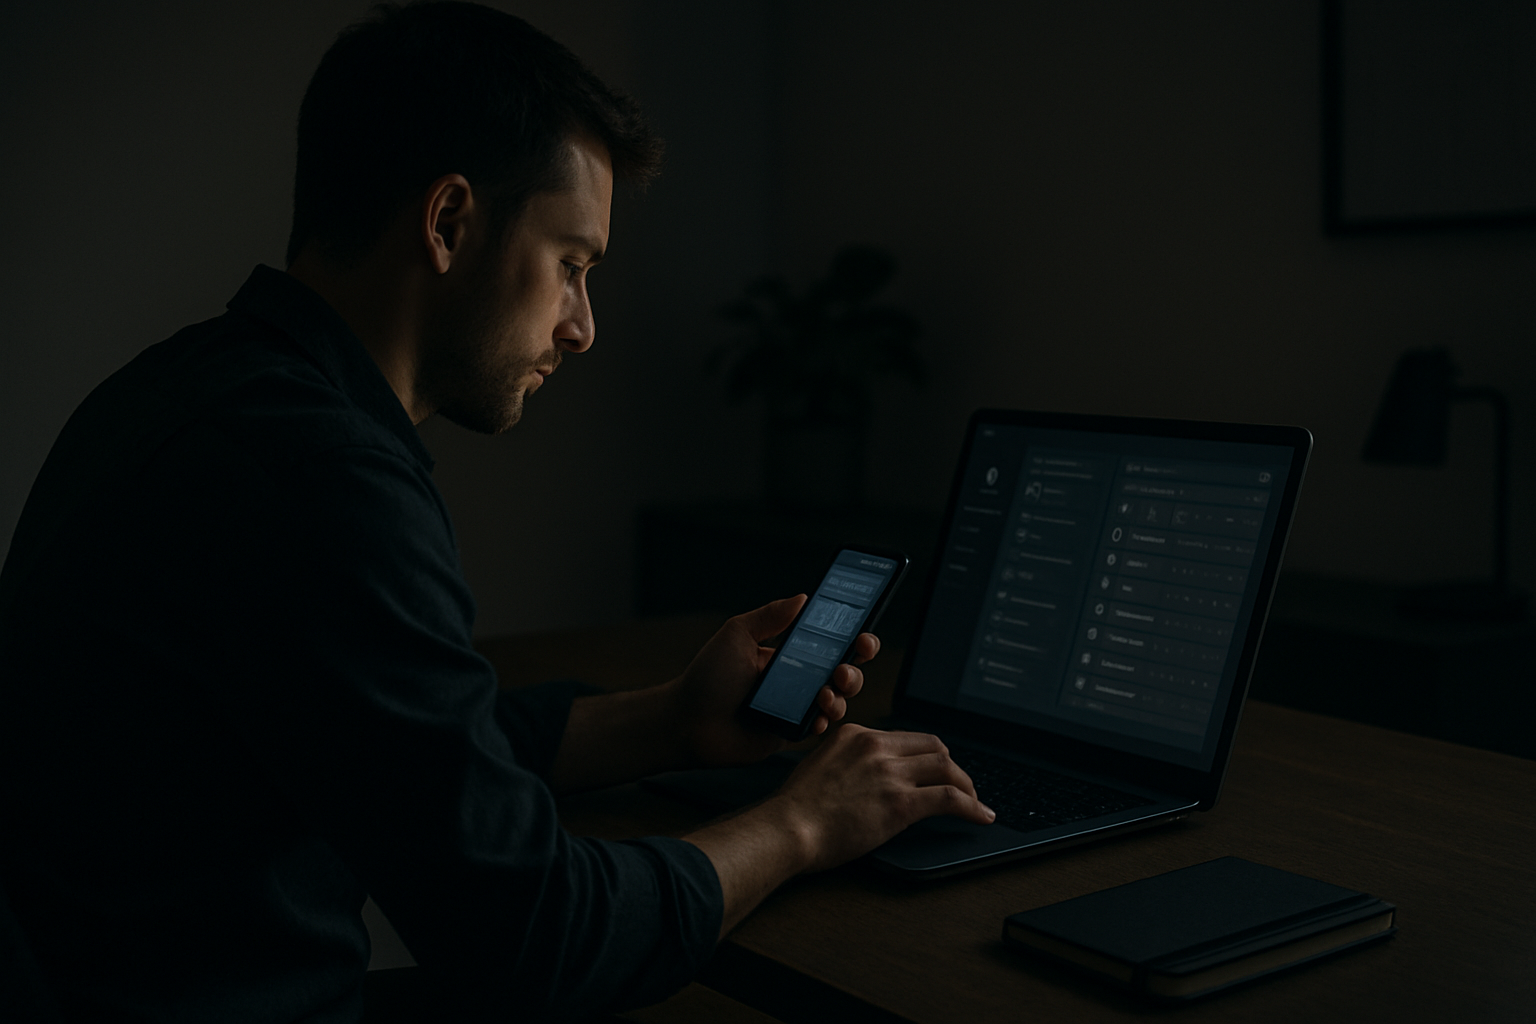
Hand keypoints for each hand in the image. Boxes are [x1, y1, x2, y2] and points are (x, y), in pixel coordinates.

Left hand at [665, 596, 879, 768]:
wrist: (688, 722)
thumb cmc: (706, 678)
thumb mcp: (737, 635)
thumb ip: (771, 615)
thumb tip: (803, 596)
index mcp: (788, 653)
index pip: (829, 642)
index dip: (851, 637)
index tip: (863, 633)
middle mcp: (796, 680)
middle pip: (843, 670)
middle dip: (856, 666)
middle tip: (848, 664)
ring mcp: (795, 707)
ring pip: (838, 700)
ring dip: (843, 693)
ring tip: (826, 692)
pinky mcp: (790, 733)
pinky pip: (819, 727)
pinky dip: (825, 720)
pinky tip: (817, 714)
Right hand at [770, 724, 994, 872]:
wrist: (787, 828)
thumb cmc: (795, 809)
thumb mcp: (820, 767)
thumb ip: (847, 763)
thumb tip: (867, 779)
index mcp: (856, 735)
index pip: (907, 738)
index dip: (929, 756)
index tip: (936, 770)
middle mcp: (876, 747)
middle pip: (934, 748)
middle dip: (952, 768)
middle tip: (961, 786)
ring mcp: (890, 773)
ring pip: (947, 769)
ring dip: (967, 787)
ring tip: (975, 803)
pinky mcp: (901, 802)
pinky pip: (950, 798)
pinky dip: (972, 806)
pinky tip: (981, 816)